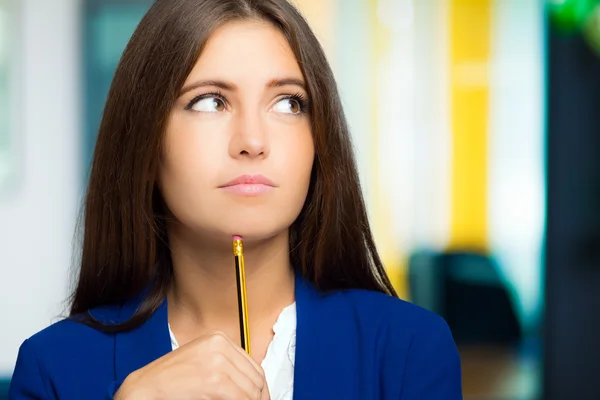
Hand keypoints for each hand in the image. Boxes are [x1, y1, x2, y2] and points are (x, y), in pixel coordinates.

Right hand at [114, 330, 269, 399]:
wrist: (143, 388)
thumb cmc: (170, 381)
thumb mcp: (201, 362)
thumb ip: (225, 368)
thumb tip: (252, 388)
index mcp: (218, 338)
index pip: (253, 366)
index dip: (261, 389)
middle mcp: (220, 344)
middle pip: (255, 378)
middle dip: (258, 398)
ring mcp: (217, 360)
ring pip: (250, 391)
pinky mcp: (213, 379)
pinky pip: (240, 398)